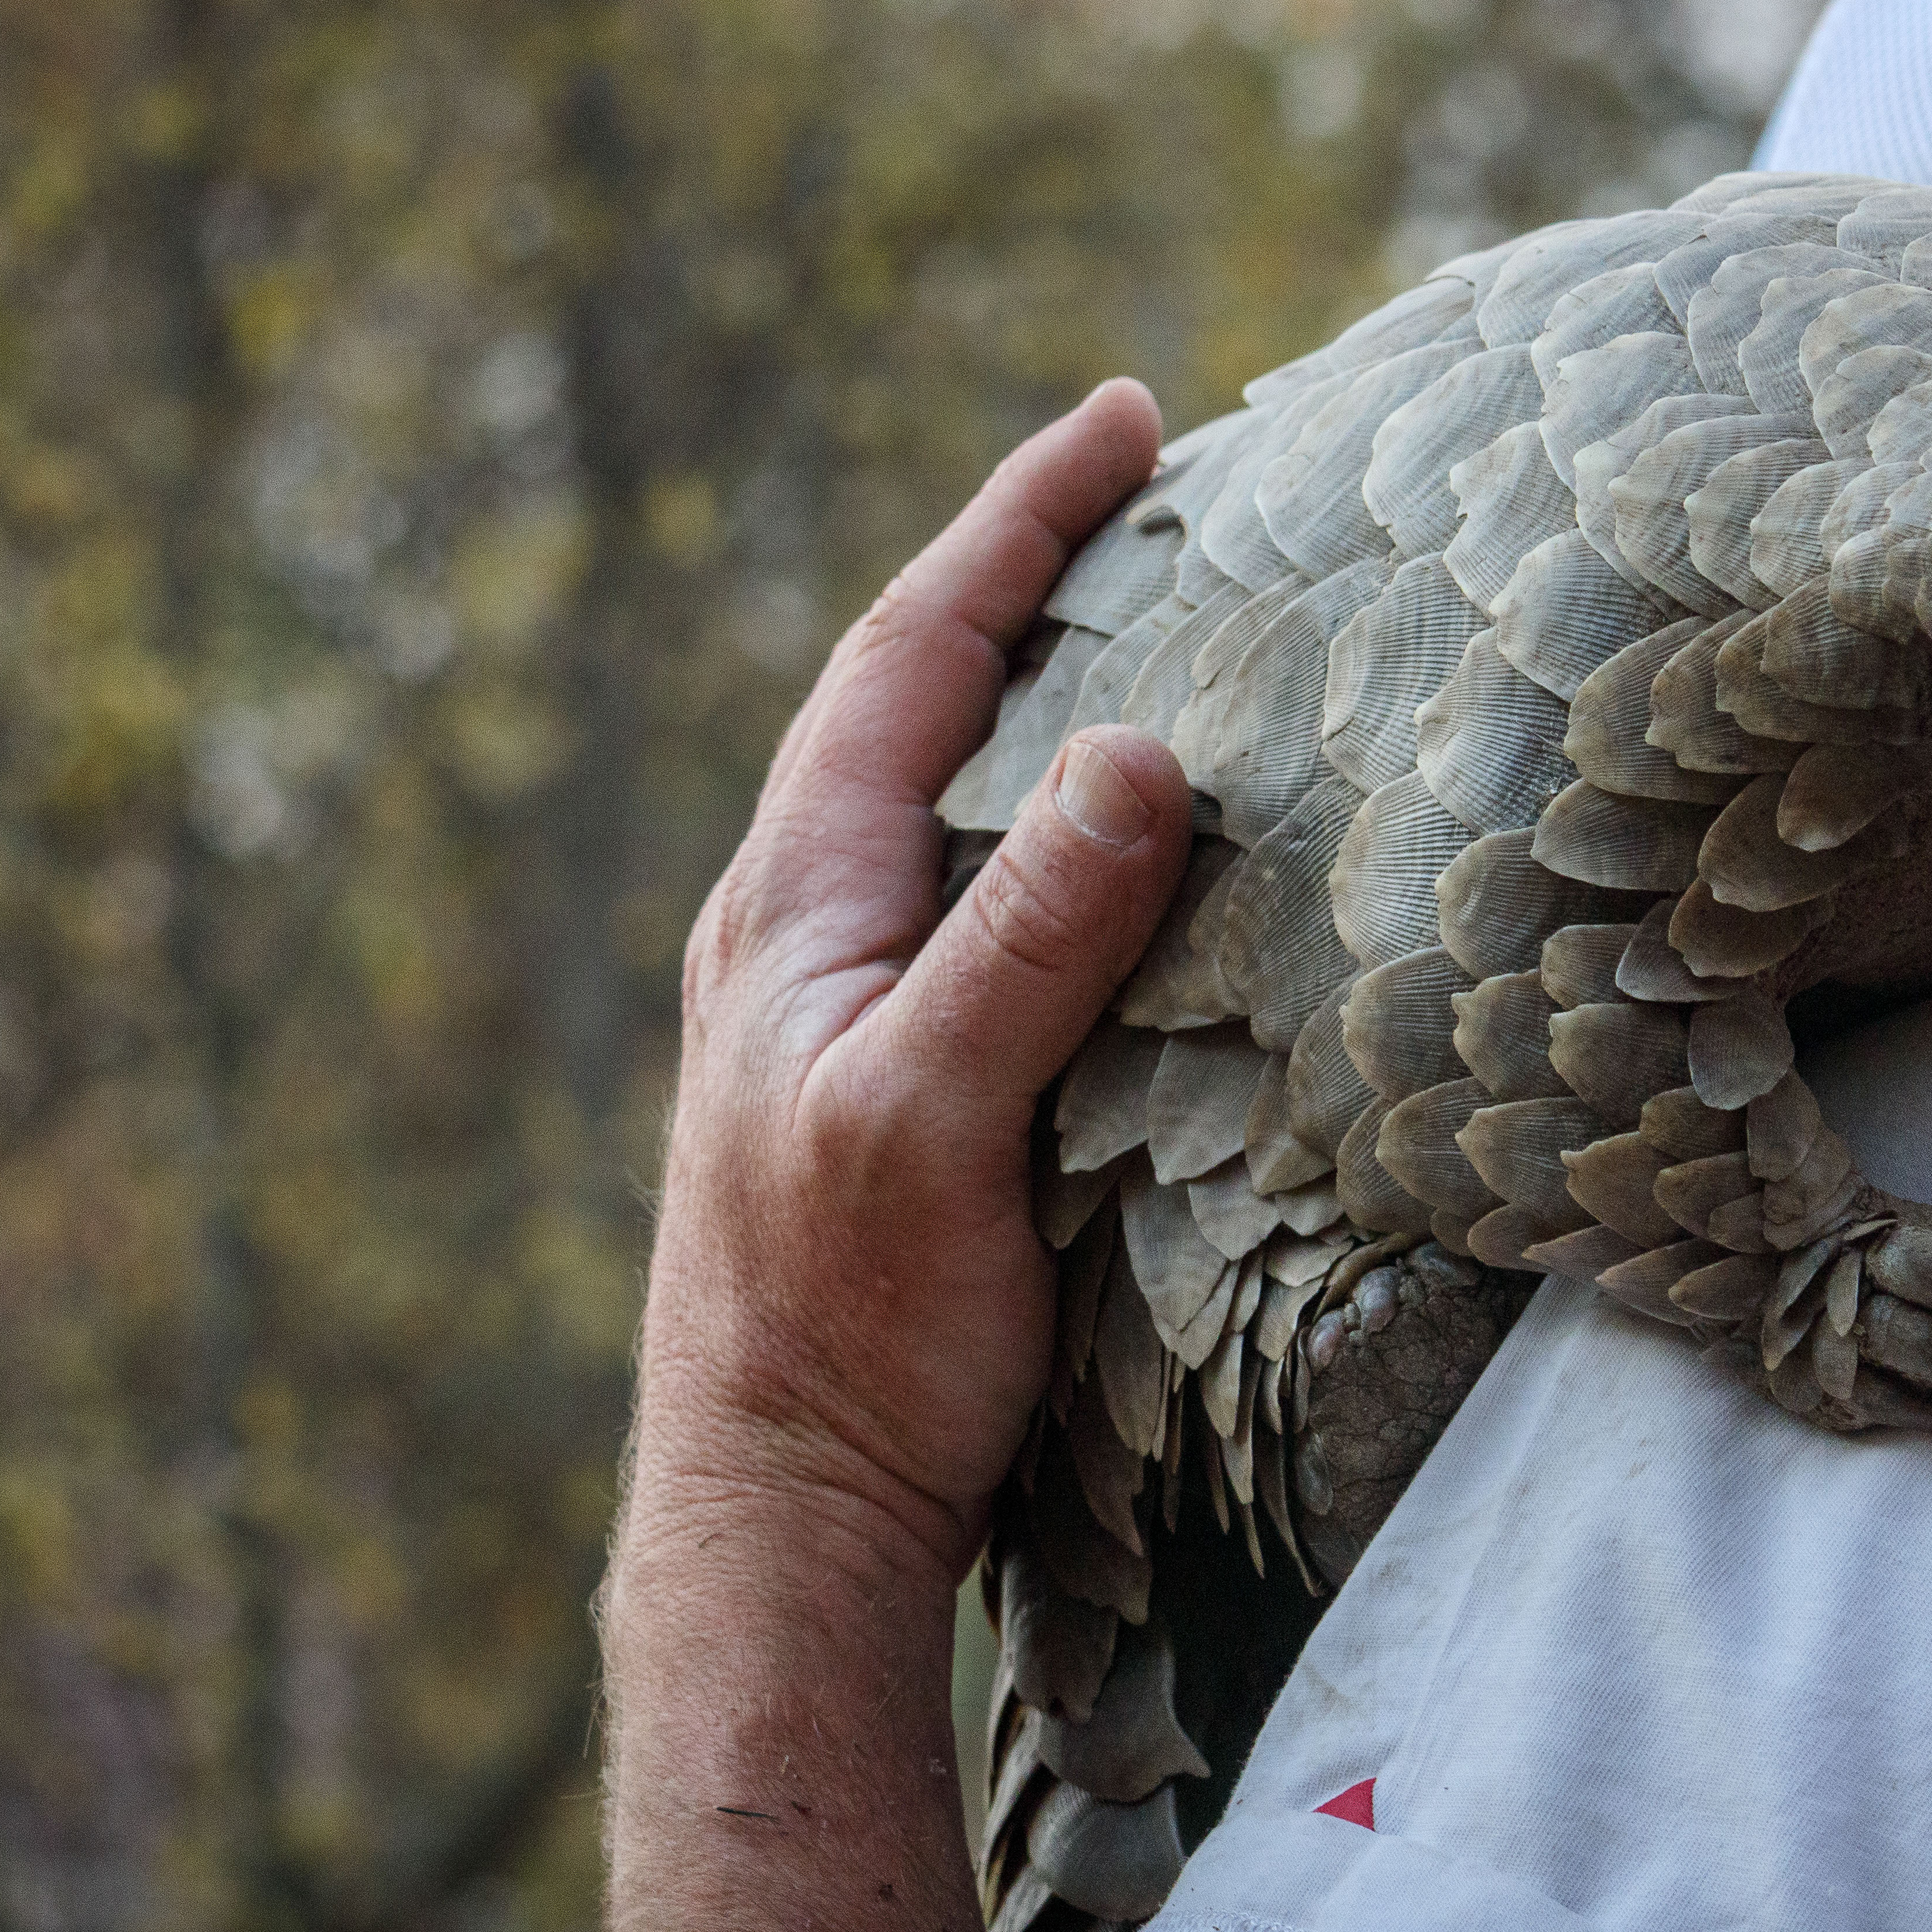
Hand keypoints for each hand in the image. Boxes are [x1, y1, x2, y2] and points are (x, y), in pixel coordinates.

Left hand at [637, 375, 1188, 1567]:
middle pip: (917, 698)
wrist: (780, 1510)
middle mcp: (804, 928)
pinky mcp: (888, 1076)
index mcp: (798, 902)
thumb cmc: (847, 1329)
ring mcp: (839, 1003)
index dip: (1015, 525)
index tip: (1120, 421)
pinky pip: (974, 891)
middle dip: (1029, 577)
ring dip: (1039, 695)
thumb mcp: (934, 1117)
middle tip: (1148, 491)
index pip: (911, 654)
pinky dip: (1050, 820)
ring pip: (943, 795)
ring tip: (1151, 628)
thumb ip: (1029, 939)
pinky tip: (1117, 844)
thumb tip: (1136, 752)